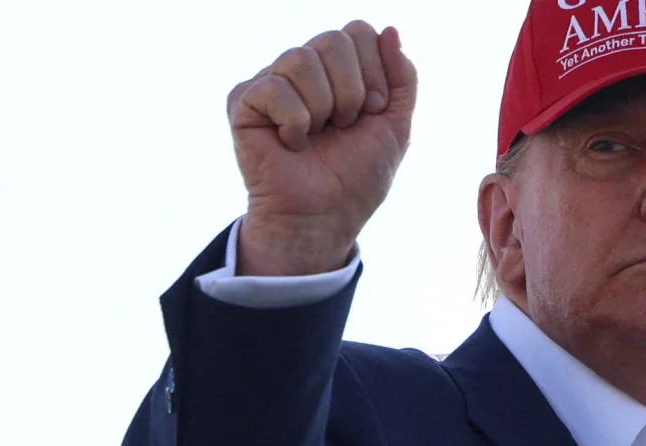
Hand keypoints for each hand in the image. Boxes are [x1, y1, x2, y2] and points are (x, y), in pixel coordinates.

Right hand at [227, 21, 417, 275]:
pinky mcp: (243, 102)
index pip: (359, 32)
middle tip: (345, 126)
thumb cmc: (357, 176)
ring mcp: (271, 82)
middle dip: (352, 91)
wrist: (326, 217)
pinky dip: (294, 122)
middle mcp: (303, 68)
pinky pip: (274, 87)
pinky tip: (291, 143)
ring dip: (323, 108)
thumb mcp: (396, 125)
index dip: (375, 73)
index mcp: (338, 68)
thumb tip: (390, 29)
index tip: (372, 112)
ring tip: (317, 136)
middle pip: (333, 40)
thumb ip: (402, 77)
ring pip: (302, 59)